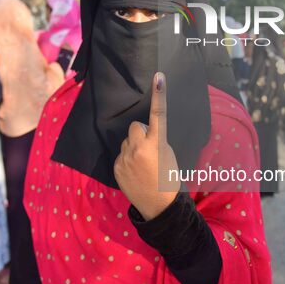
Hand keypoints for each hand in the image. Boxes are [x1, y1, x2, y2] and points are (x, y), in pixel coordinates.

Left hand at [114, 72, 179, 220]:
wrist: (159, 206)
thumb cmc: (168, 178)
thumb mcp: (168, 154)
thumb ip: (156, 139)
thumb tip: (145, 132)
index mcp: (156, 144)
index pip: (158, 115)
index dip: (159, 95)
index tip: (158, 77)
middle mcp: (138, 148)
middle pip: (135, 127)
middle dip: (141, 133)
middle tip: (149, 149)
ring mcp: (124, 158)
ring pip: (127, 140)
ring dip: (133, 147)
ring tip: (143, 164)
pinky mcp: (116, 167)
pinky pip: (120, 154)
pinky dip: (127, 159)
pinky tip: (135, 172)